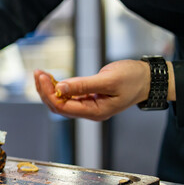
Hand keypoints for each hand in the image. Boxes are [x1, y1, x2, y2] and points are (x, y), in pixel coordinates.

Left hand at [34, 60, 150, 120]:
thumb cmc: (132, 79)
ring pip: (62, 101)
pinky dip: (58, 87)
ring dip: (49, 89)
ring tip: (40, 73)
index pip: (64, 107)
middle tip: (37, 72)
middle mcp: (89, 112)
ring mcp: (88, 106)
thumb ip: (83, 85)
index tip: (42, 77)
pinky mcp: (88, 98)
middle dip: (45, 90)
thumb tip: (60, 88)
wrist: (146, 79)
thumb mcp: (108, 80)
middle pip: (59, 106)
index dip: (49, 93)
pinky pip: (68, 96)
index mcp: (95, 111)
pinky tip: (51, 78)